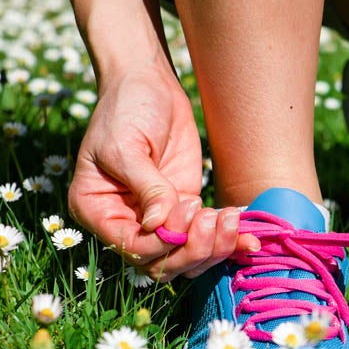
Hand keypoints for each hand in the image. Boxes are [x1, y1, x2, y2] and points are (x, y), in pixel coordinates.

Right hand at [68, 65, 256, 279]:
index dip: (164, 242)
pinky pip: (208, 240)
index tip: (186, 210)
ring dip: (215, 247)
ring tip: (230, 217)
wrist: (148, 85)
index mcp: (97, 212)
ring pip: (188, 260)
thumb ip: (146, 187)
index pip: (133, 249)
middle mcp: (127, 224)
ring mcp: (160, 220)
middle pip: (163, 264)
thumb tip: (160, 226)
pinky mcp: (187, 211)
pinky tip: (251, 240)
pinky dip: (230, 244)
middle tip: (212, 215)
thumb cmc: (126, 109)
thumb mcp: (127, 147)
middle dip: (194, 248)